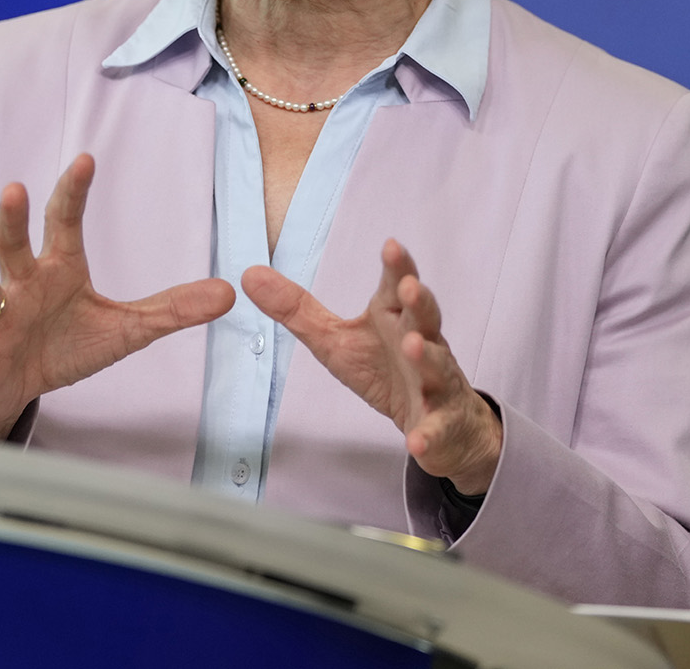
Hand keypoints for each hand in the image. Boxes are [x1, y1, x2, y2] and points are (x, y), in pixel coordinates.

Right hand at [0, 153, 234, 437]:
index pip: (63, 220)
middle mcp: (21, 286)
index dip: (73, 190)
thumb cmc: (67, 343)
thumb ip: (173, 308)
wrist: (18, 384)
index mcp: (58, 268)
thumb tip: (229, 292)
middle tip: (14, 189)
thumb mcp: (127, 327)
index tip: (86, 159)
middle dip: (12, 219)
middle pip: (12, 245)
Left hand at [242, 239, 502, 493]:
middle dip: (419, 301)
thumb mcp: (336, 340)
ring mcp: (435, 383)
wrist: (437, 422)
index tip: (391, 246)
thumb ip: (297, 310)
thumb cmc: (385, 369)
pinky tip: (419, 443)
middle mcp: (421, 342)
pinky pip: (435, 429)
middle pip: (424, 317)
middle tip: (408, 287)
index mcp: (395, 319)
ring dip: (425, 356)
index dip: (397, 268)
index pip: (398, 287)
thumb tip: (249, 275)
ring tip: (412, 345)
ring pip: (435, 366)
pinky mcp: (439, 424)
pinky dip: (428, 435)